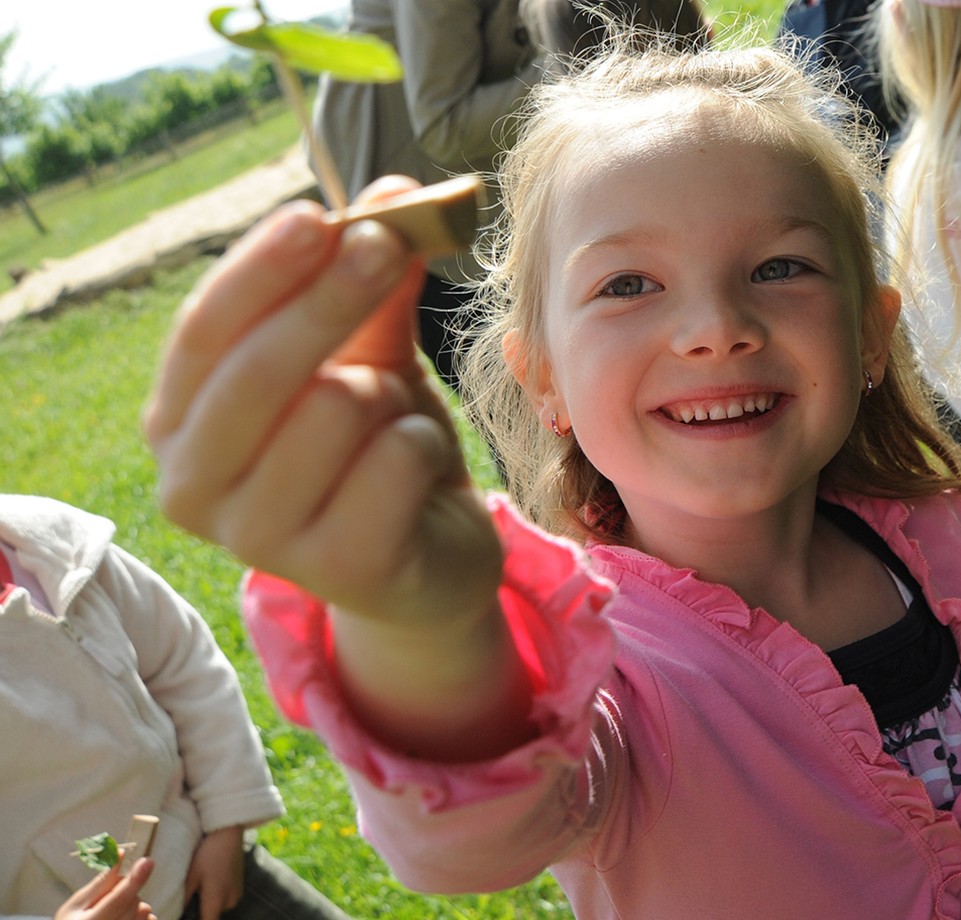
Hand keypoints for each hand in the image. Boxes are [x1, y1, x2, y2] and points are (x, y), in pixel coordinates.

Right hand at [56, 858, 155, 919]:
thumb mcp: (78, 903)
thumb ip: (102, 881)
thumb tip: (121, 854)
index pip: (119, 899)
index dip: (134, 880)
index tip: (147, 862)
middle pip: (134, 902)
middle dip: (127, 892)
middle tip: (107, 899)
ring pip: (144, 910)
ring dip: (134, 905)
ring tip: (113, 912)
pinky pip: (149, 919)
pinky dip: (140, 915)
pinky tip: (123, 918)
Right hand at [143, 177, 500, 627]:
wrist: (433, 554)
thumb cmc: (377, 445)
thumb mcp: (367, 354)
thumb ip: (369, 281)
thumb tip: (395, 191)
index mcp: (177, 423)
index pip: (203, 333)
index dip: (259, 270)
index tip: (317, 216)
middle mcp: (194, 487)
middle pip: (257, 370)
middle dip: (329, 297)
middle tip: (389, 244)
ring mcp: (261, 540)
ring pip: (336, 411)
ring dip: (390, 397)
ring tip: (395, 422)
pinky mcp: (338, 571)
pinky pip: (394, 461)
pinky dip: (424, 447)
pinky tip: (419, 474)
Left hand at [184, 827, 244, 919]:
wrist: (229, 836)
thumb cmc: (208, 855)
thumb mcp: (191, 877)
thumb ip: (184, 899)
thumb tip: (178, 913)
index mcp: (216, 901)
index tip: (186, 915)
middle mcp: (230, 902)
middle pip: (212, 916)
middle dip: (200, 912)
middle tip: (188, 898)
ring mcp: (237, 895)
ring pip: (218, 907)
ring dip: (208, 903)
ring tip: (198, 888)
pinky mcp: (239, 888)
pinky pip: (224, 899)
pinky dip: (216, 896)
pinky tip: (209, 882)